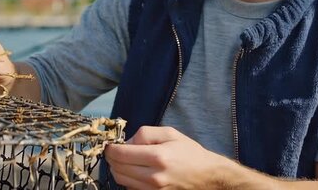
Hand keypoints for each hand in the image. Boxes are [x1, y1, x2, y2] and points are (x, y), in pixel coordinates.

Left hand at [104, 126, 227, 188]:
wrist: (207, 175)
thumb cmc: (189, 152)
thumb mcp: (170, 133)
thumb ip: (145, 133)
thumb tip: (126, 142)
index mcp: (157, 156)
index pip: (121, 154)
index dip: (110, 149)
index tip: (110, 144)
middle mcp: (154, 177)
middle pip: (117, 169)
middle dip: (112, 159)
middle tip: (115, 151)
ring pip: (121, 181)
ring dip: (118, 169)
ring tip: (125, 160)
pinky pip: (131, 189)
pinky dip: (128, 180)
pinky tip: (135, 171)